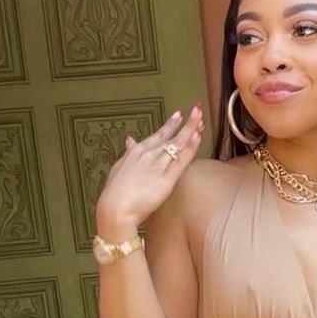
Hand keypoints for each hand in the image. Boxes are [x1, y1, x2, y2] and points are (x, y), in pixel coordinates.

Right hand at [96, 105, 204, 233]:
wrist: (115, 208)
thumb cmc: (115, 193)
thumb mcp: (119, 167)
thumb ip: (128, 153)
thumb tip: (129, 140)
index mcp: (137, 151)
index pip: (159, 134)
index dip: (171, 124)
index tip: (180, 115)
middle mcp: (149, 154)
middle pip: (172, 136)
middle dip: (187, 122)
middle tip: (197, 109)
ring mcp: (158, 165)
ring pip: (179, 145)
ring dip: (192, 130)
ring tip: (201, 119)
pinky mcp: (166, 179)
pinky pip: (182, 161)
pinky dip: (191, 147)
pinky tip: (198, 136)